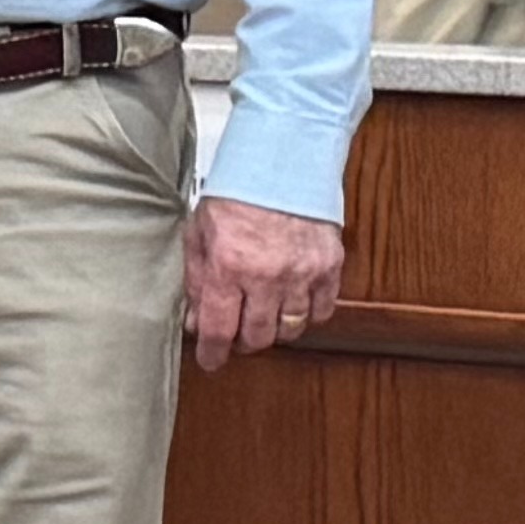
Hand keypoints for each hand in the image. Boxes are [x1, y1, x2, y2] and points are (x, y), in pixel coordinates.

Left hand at [184, 194, 343, 371]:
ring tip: (263, 319)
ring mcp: (302, 272)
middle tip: (236, 336)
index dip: (213, 353)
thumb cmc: (235, 194)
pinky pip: (322, 310)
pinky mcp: (329, 265)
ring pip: (291, 328)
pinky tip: (293, 306)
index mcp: (228, 267)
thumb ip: (196, 281)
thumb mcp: (198, 235)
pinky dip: (307, 315)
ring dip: (274, 331)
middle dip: (243, 343)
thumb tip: (195, 321)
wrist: (280, 162)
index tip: (211, 361)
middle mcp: (267, 276)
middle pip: (258, 336)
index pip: (219, 329)